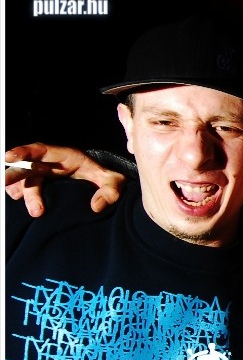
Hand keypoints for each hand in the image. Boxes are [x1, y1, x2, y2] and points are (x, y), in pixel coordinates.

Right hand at [5, 142, 126, 216]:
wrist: (106, 188)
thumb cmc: (108, 180)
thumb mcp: (115, 183)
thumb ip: (110, 192)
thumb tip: (96, 206)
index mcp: (65, 156)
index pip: (41, 150)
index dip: (24, 152)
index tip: (10, 158)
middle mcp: (51, 164)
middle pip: (28, 167)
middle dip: (15, 175)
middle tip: (4, 185)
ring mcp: (45, 176)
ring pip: (27, 182)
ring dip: (22, 193)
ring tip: (33, 210)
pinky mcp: (44, 188)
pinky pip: (26, 190)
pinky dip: (20, 196)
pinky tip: (19, 203)